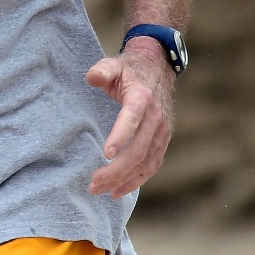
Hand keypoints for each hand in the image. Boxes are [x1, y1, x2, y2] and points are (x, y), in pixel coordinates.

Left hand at [85, 42, 173, 199]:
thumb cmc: (128, 70)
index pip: (131, 119)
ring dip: (125, 179)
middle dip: (116, 170)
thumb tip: (91, 77)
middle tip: (93, 183)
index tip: (105, 153)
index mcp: (141, 98)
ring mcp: (161, 132)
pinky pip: (152, 165)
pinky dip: (138, 180)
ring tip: (101, 190)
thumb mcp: (113, 64)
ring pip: (146, 162)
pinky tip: (119, 191)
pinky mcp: (162, 141)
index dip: (120, 136)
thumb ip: (102, 70)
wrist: (157, 69)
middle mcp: (155, 117)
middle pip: (138, 149)